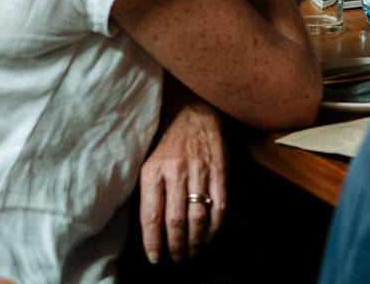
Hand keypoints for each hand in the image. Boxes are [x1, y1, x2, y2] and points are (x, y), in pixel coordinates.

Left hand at [137, 91, 227, 263]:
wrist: (195, 112)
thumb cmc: (168, 141)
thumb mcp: (149, 162)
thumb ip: (150, 192)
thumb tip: (151, 228)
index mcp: (153, 171)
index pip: (151, 215)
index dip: (153, 241)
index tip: (155, 257)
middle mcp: (175, 171)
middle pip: (175, 220)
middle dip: (175, 245)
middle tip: (176, 257)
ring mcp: (200, 171)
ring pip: (198, 217)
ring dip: (195, 240)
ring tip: (192, 251)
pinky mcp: (220, 170)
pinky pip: (219, 206)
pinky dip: (215, 226)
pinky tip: (210, 235)